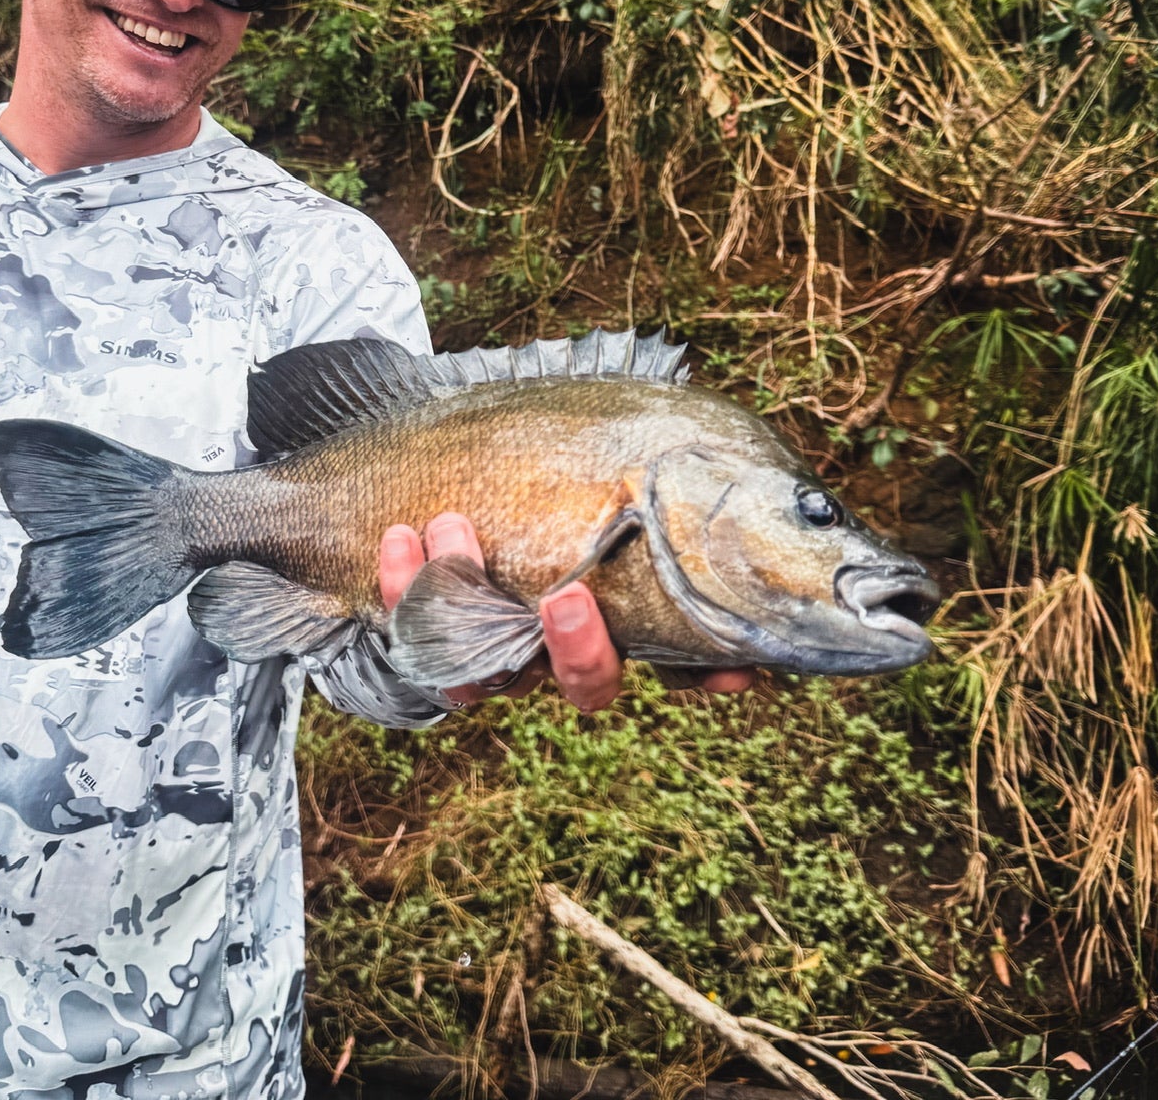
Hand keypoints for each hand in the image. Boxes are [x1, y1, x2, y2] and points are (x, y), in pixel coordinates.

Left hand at [378, 512, 755, 712]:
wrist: (455, 471)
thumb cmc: (558, 475)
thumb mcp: (619, 477)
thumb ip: (667, 494)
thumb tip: (759, 508)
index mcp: (616, 621)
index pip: (678, 662)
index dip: (702, 674)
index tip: (731, 668)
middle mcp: (560, 653)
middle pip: (584, 686)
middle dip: (579, 650)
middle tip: (566, 596)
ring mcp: (496, 651)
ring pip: (487, 668)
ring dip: (468, 603)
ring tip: (450, 524)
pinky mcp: (429, 634)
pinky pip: (413, 634)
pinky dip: (402, 589)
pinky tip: (399, 536)